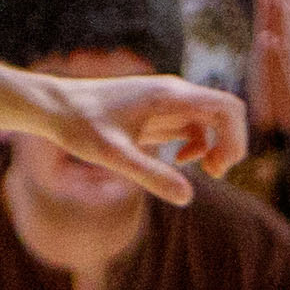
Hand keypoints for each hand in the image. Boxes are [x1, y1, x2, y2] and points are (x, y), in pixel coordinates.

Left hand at [34, 72, 248, 204]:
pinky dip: (197, 145)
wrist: (54, 106)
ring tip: (205, 172)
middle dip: (230, 144)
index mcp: (170, 95)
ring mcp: (166, 100)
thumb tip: (187, 197)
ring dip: (216, 145)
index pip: (227, 107)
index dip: (236, 138)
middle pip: (225, 112)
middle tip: (215, 174)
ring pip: (210, 119)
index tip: (221, 168)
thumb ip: (150, 175)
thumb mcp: (113, 156)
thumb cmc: (79, 126)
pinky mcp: (156, 111)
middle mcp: (173, 92)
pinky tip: (179, 162)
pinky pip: (192, 125)